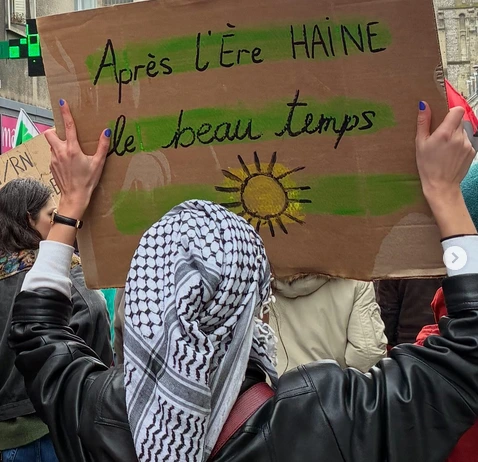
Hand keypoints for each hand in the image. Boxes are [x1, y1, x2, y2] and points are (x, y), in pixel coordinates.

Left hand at [45, 99, 110, 218]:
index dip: (65, 113)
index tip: (62, 102)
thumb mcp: (99, 163)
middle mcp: (60, 151)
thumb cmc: (88, 180)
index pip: (68, 126)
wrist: (74, 196)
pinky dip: (59, 155)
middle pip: (50, 133)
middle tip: (64, 134)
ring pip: (51, 145)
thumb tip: (106, 131)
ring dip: (58, 144)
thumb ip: (103, 146)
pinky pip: (53, 155)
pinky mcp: (51, 166)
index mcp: (72, 149)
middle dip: (55, 131)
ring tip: (70, 152)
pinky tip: (68, 164)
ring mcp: (54, 159)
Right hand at [416, 102, 476, 237]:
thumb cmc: (427, 166)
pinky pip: (466, 141)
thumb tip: (424, 105)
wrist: (441, 185)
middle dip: (450, 126)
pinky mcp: (472, 151)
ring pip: (463, 131)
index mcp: (445, 133)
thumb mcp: (420, 144)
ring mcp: (467, 144)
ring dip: (455, 136)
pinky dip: (459, 145)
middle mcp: (459, 137)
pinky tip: (451, 155)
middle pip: (459, 121)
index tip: (444, 118)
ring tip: (444, 149)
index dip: (451, 112)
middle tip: (440, 138)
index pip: (457, 110)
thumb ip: (423, 123)